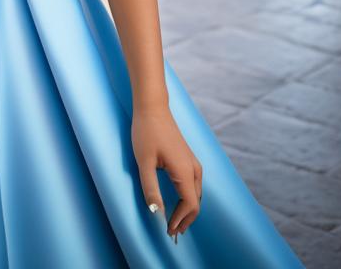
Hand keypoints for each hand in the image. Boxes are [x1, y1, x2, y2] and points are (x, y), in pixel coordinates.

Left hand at [132, 105, 202, 241]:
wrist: (152, 107)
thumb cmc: (147, 132)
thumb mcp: (144, 162)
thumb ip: (150, 188)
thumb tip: (157, 213)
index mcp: (185, 171)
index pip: (190, 206)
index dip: (180, 221)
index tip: (168, 231)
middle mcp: (194, 169)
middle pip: (196, 203)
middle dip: (185, 220)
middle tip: (172, 233)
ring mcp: (193, 162)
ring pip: (196, 194)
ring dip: (187, 210)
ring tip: (175, 223)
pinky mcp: (188, 158)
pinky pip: (193, 185)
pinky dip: (188, 199)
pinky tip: (178, 203)